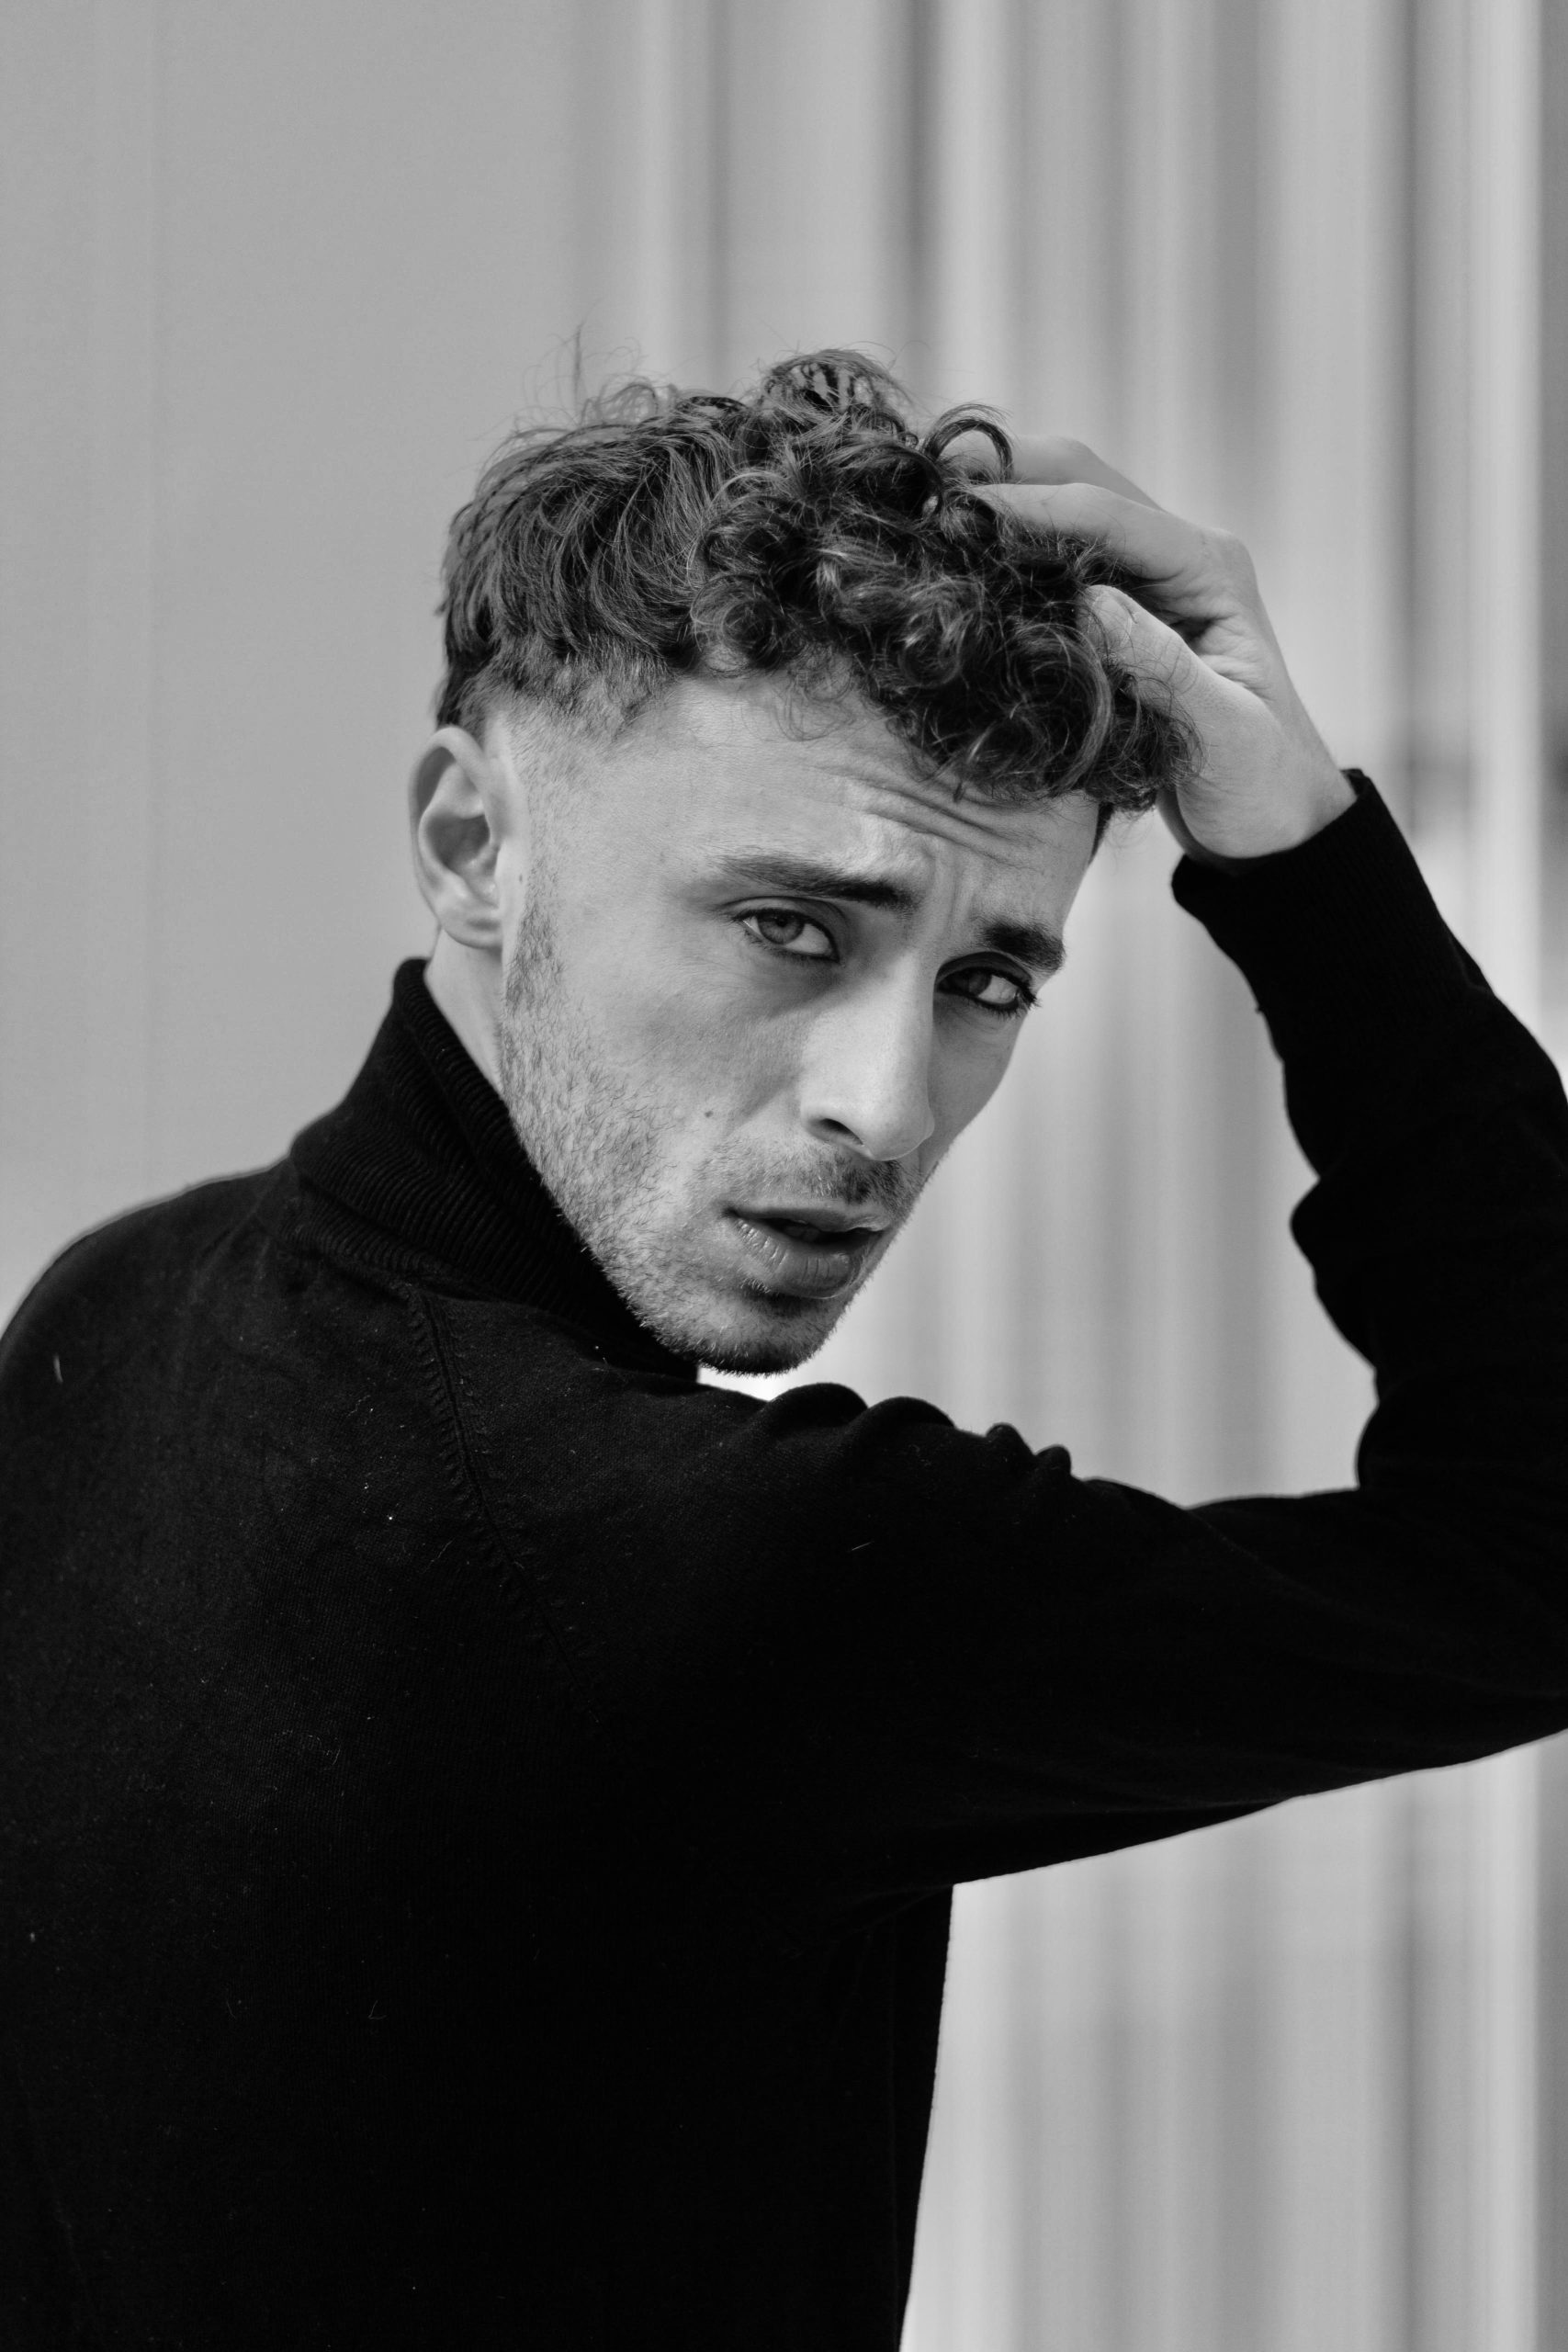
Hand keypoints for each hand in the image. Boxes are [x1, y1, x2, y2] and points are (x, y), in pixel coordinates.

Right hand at [953, 433, 1355, 864]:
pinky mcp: (1117, 611)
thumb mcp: (1223, 734)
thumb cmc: (1260, 784)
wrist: (1272, 823)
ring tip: (923, 508)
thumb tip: (1090, 602)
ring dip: (997, 500)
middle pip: (1082, 479)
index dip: (1034, 504)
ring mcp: (1145, 579)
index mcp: (1210, 568)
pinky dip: (1003, 549)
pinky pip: (1050, 559)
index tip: (958, 511)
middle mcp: (1178, 556)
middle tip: (922, 480)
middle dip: (1005, 469)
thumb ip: (1163, 667)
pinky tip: (954, 556)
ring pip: (1061, 508)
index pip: (1111, 513)